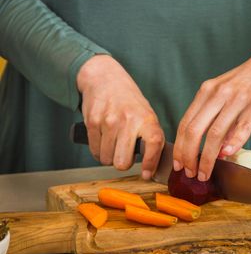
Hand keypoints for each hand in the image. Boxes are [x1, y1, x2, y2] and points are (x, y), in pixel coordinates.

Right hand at [77, 55, 164, 179]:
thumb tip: (154, 166)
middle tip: (125, 155)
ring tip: (114, 145)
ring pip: (107, 159)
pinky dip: (99, 151)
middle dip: (124, 163)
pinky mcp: (92, 122)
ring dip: (110, 157)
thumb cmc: (129, 101)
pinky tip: (104, 141)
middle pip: (123, 162)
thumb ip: (150, 136)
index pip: (154, 144)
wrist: (105, 79)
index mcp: (147, 119)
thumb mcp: (147, 114)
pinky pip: (94, 151)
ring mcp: (109, 121)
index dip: (151, 163)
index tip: (147, 174)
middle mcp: (129, 120)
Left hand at [173, 30, 250, 180]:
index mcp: (207, 91)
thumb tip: (215, 149)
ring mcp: (237, 98)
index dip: (180, 147)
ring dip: (207, 157)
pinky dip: (233, 142)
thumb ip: (218, 117)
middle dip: (189, 156)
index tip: (180, 164)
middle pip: (194, 130)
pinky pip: (242, 126)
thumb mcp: (227, 94)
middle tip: (190, 173)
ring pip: (215, 132)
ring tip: (205, 173)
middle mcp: (218, 93)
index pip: (185, 123)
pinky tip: (227, 155)